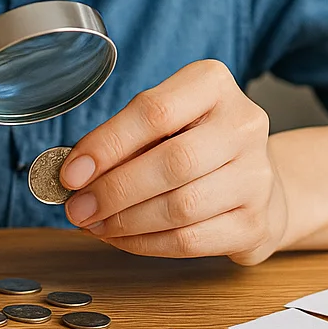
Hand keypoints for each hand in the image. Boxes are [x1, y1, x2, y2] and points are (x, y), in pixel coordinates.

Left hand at [59, 60, 287, 264]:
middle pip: (172, 162)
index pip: (155, 111)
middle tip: (79, 209)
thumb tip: (76, 173)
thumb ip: (125, 141)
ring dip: (127, 222)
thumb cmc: (194, 145)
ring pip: (182, 206)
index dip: (107, 145)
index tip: (72, 173)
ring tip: (97, 225)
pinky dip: (147, 244)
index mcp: (213, 84)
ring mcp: (256, 176)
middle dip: (115, 190)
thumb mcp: (165, 124)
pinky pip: (191, 240)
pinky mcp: (255, 222)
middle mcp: (244, 124)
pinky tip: (124, 239)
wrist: (255, 184)